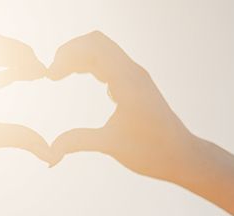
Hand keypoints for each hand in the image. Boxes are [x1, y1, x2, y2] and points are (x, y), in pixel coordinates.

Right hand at [47, 31, 201, 182]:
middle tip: (53, 73)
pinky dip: (93, 64)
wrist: (182, 155)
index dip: (66, 56)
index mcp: (127, 82)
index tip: (51, 76)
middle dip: (71, 52)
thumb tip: (51, 151)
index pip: (92, 48)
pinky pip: (112, 62)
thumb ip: (79, 142)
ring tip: (61, 74)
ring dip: (81, 57)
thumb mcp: (111, 146)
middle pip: (96, 42)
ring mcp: (137, 77)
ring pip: (104, 50)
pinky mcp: (138, 84)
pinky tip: (83, 78)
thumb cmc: (152, 151)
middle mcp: (133, 73)